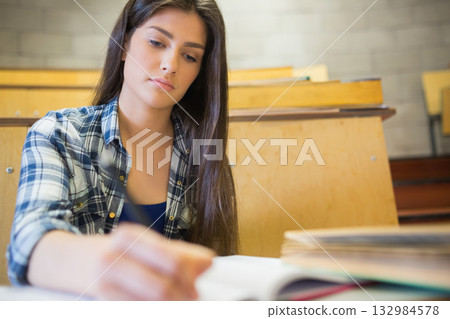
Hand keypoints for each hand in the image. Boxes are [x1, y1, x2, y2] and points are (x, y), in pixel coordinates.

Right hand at [89, 223, 214, 299]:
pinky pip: (135, 309)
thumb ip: (177, 252)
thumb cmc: (111, 251)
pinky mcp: (101, 298)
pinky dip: (154, 310)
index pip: (172, 259)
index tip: (201, 280)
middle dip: (184, 295)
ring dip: (173, 305)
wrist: (66, 259)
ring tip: (181, 303)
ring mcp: (106, 280)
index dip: (191, 274)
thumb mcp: (142, 245)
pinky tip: (160, 307)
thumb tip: (208, 261)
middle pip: (163, 284)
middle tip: (193, 297)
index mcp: (132, 236)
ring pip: (152, 300)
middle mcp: (116, 255)